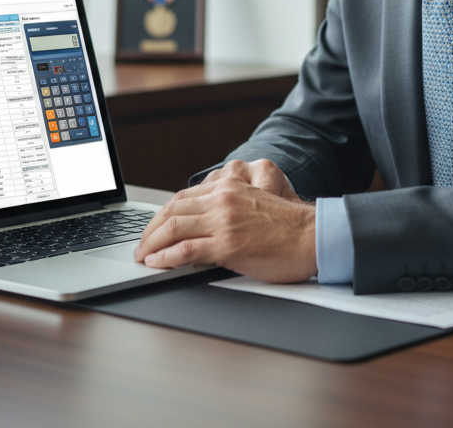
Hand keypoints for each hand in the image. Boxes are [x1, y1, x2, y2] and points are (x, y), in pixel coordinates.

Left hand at [134, 160, 316, 282]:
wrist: (312, 236)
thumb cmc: (288, 227)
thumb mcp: (252, 206)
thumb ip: (227, 210)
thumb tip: (201, 228)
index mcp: (229, 187)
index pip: (182, 198)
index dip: (161, 215)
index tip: (152, 229)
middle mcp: (223, 199)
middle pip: (172, 211)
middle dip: (150, 231)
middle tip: (141, 246)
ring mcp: (224, 221)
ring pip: (173, 229)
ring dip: (152, 245)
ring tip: (143, 257)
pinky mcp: (228, 245)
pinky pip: (186, 250)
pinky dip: (166, 258)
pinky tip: (158, 264)